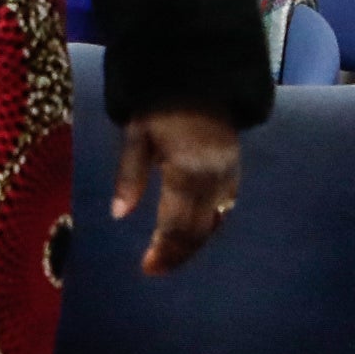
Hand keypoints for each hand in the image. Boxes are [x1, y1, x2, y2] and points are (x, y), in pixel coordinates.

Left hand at [112, 107, 241, 275]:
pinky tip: (191, 237)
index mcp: (185, 170)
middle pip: (197, 231)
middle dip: (177, 254)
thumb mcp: (136, 136)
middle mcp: (211, 179)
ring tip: (170, 259)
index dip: (163, 250)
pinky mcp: (235, 175)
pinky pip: (224, 211)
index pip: (176, 223)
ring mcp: (227, 178)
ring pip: (213, 225)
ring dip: (192, 246)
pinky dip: (208, 228)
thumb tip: (119, 215)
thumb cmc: (160, 110)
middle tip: (155, 269)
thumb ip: (129, 176)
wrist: (200, 84)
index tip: (147, 267)